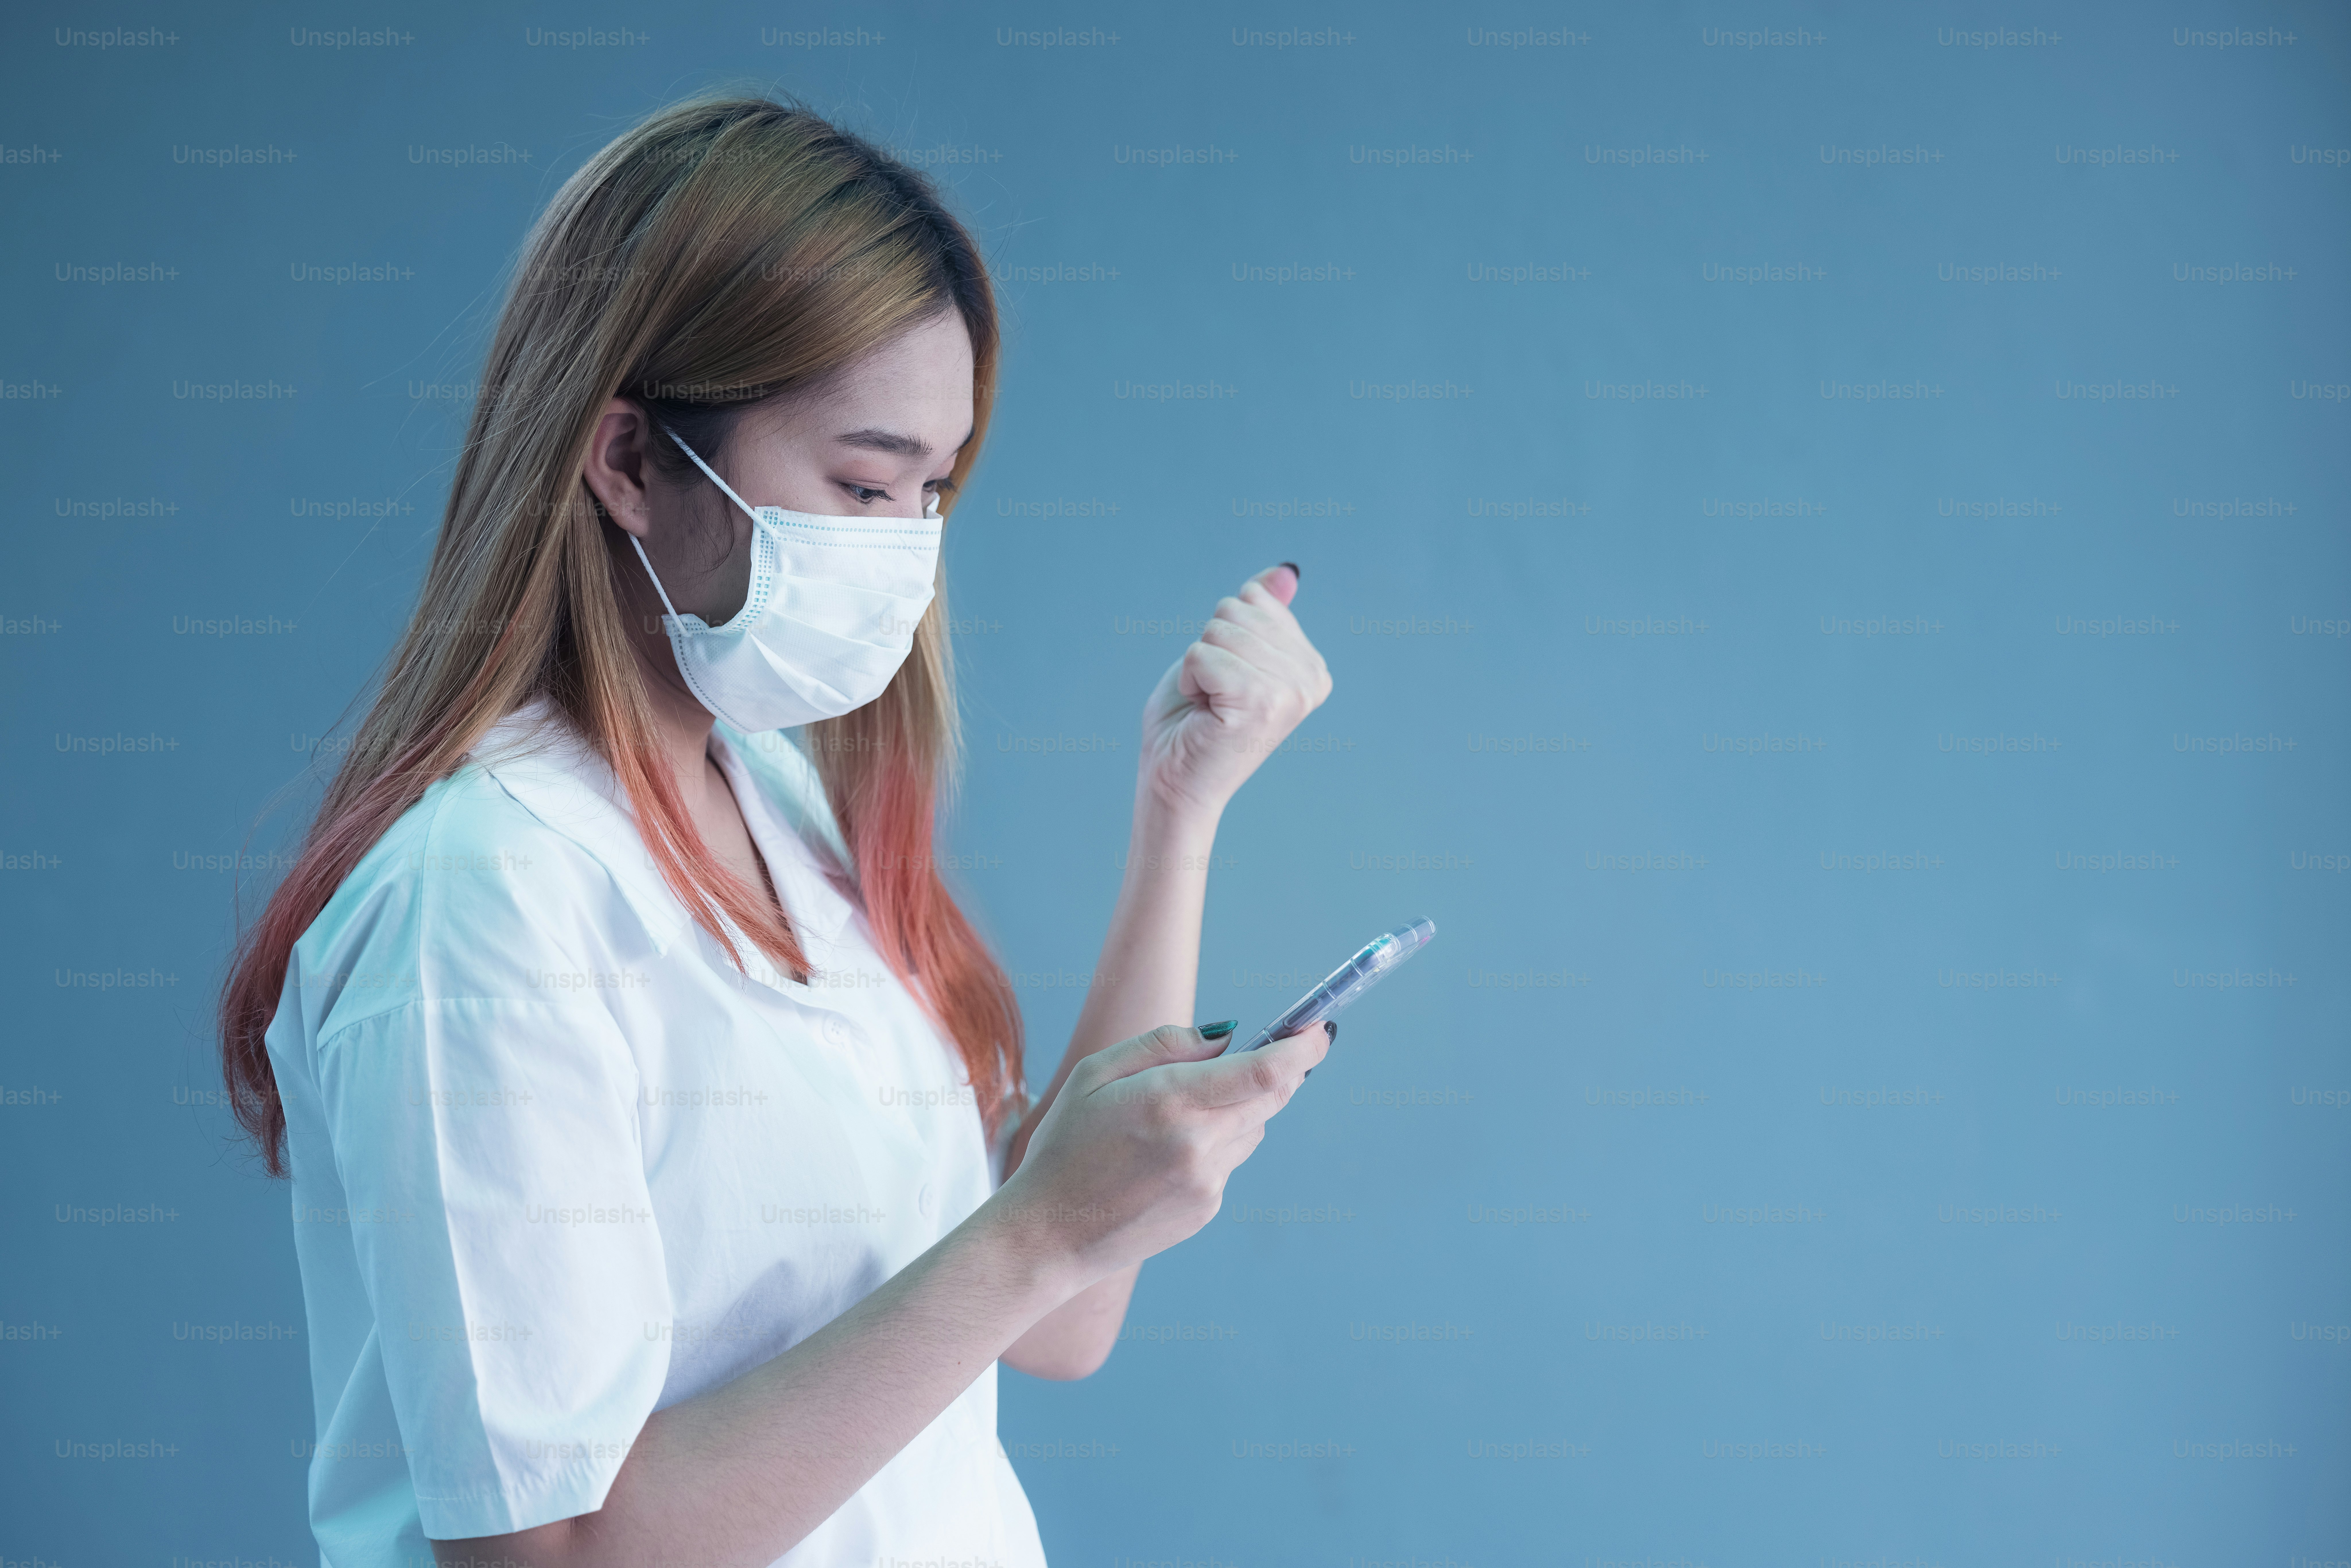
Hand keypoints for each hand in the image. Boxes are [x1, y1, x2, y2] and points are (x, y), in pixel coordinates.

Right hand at [989, 1021, 1331, 1288]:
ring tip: (1177, 1116)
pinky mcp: (1208, 1209)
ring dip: (1239, 1109)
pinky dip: (1215, 1144)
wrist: (1048, 1235)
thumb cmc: (1064, 1146)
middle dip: (1279, 1071)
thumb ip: (1165, 1045)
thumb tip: (1227, 1037)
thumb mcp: (1095, 1074)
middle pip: (1273, 1098)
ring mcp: (1208, 1183)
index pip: (1266, 1072)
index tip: (1318, 1030)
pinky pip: (1230, 1161)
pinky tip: (1165, 1155)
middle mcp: (1200, 1146)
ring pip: (1254, 1129)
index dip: (1302, 1048)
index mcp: (1171, 1104)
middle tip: (1267, 1052)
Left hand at [1138, 564, 1332, 818]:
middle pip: (1236, 608)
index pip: (1256, 598)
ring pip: (1219, 629)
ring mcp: (1290, 692)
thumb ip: (1262, 614)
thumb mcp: (1227, 653)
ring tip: (1209, 703)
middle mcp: (1310, 679)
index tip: (1227, 680)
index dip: (1224, 635)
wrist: (1173, 780)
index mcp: (1311, 665)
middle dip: (1211, 647)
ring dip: (1198, 665)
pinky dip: (1189, 679)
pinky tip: (1202, 712)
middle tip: (1214, 694)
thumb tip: (1286, 571)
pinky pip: (1201, 654)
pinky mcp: (1261, 703)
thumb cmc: (1193, 721)